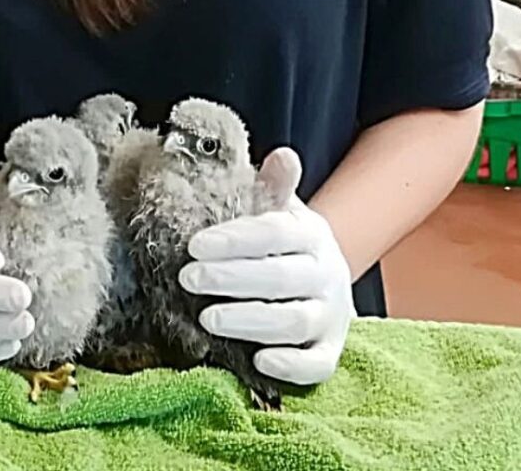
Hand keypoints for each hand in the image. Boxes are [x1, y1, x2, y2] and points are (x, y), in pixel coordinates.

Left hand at [179, 197, 353, 385]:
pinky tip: (260, 362)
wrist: (322, 280)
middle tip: (189, 279)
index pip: (273, 233)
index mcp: (311, 233)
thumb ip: (272, 186)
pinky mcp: (330, 351)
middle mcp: (327, 273)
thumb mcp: (277, 210)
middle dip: (232, 279)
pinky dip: (292, 366)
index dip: (234, 239)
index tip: (194, 245)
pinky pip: (318, 365)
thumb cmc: (282, 244)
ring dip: (250, 322)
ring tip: (208, 319)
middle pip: (281, 278)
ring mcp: (332, 315)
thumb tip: (283, 154)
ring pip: (295, 322)